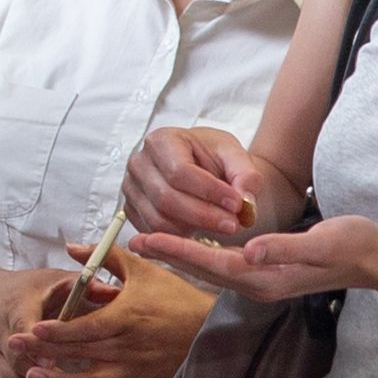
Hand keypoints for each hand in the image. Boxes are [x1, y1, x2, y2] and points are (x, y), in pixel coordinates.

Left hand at [13, 238, 210, 377]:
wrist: (210, 329)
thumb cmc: (176, 296)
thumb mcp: (143, 269)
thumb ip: (105, 257)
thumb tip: (70, 247)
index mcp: (128, 317)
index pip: (86, 327)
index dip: (58, 331)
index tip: (33, 330)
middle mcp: (128, 347)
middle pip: (80, 354)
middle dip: (44, 352)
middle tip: (14, 348)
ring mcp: (132, 370)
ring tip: (32, 376)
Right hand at [125, 122, 273, 242]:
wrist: (201, 166)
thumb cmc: (214, 157)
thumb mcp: (235, 156)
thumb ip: (245, 175)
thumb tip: (245, 202)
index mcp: (162, 140)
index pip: (180, 172)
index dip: (209, 192)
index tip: (237, 204)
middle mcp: (139, 163)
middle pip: (166, 199)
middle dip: (203, 215)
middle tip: (233, 224)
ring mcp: (131, 188)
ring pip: (158, 220)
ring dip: (193, 229)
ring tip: (221, 226)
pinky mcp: (132, 210)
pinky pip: (153, 232)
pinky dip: (179, 237)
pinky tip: (203, 230)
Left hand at [133, 212, 377, 305]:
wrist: (376, 259)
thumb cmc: (353, 245)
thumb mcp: (322, 243)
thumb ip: (285, 248)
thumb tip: (250, 250)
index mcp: (267, 279)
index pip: (214, 264)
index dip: (179, 251)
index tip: (148, 239)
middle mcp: (260, 285)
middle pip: (205, 271)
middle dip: (170, 255)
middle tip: (133, 239)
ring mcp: (263, 282)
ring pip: (212, 271)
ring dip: (181, 256)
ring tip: (152, 242)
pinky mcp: (268, 273)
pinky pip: (225, 267)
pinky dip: (201, 256)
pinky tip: (188, 246)